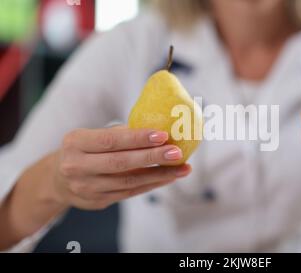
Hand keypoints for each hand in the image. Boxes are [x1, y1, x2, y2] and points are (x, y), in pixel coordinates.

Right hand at [52, 126, 190, 209]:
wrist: (58, 180)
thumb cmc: (84, 150)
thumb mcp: (91, 136)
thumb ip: (119, 134)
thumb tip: (158, 127)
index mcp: (75, 143)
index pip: (110, 141)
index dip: (137, 138)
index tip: (162, 135)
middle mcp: (77, 166)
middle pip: (120, 163)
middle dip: (152, 158)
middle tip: (177, 152)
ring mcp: (87, 187)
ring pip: (129, 182)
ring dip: (159, 175)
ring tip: (182, 168)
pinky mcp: (98, 201)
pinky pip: (130, 192)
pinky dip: (152, 184)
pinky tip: (169, 177)